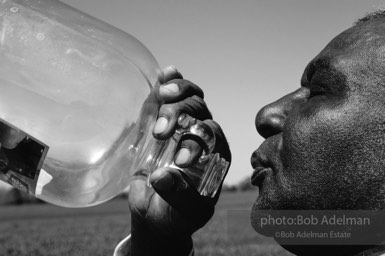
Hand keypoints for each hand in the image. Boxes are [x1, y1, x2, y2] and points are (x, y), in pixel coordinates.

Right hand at [115, 66, 230, 255]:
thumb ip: (178, 197)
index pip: (213, 138)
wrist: (154, 213)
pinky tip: (166, 73)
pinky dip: (168, 83)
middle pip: (200, 112)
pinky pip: (168, 98)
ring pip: (189, 99)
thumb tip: (162, 177)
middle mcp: (202, 136)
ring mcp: (182, 125)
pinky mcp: (161, 120)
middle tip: (161, 134)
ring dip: (177, 94)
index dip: (198, 143)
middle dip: (181, 117)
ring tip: (163, 96)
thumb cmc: (174, 215)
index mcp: (215, 156)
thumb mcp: (180, 213)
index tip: (180, 161)